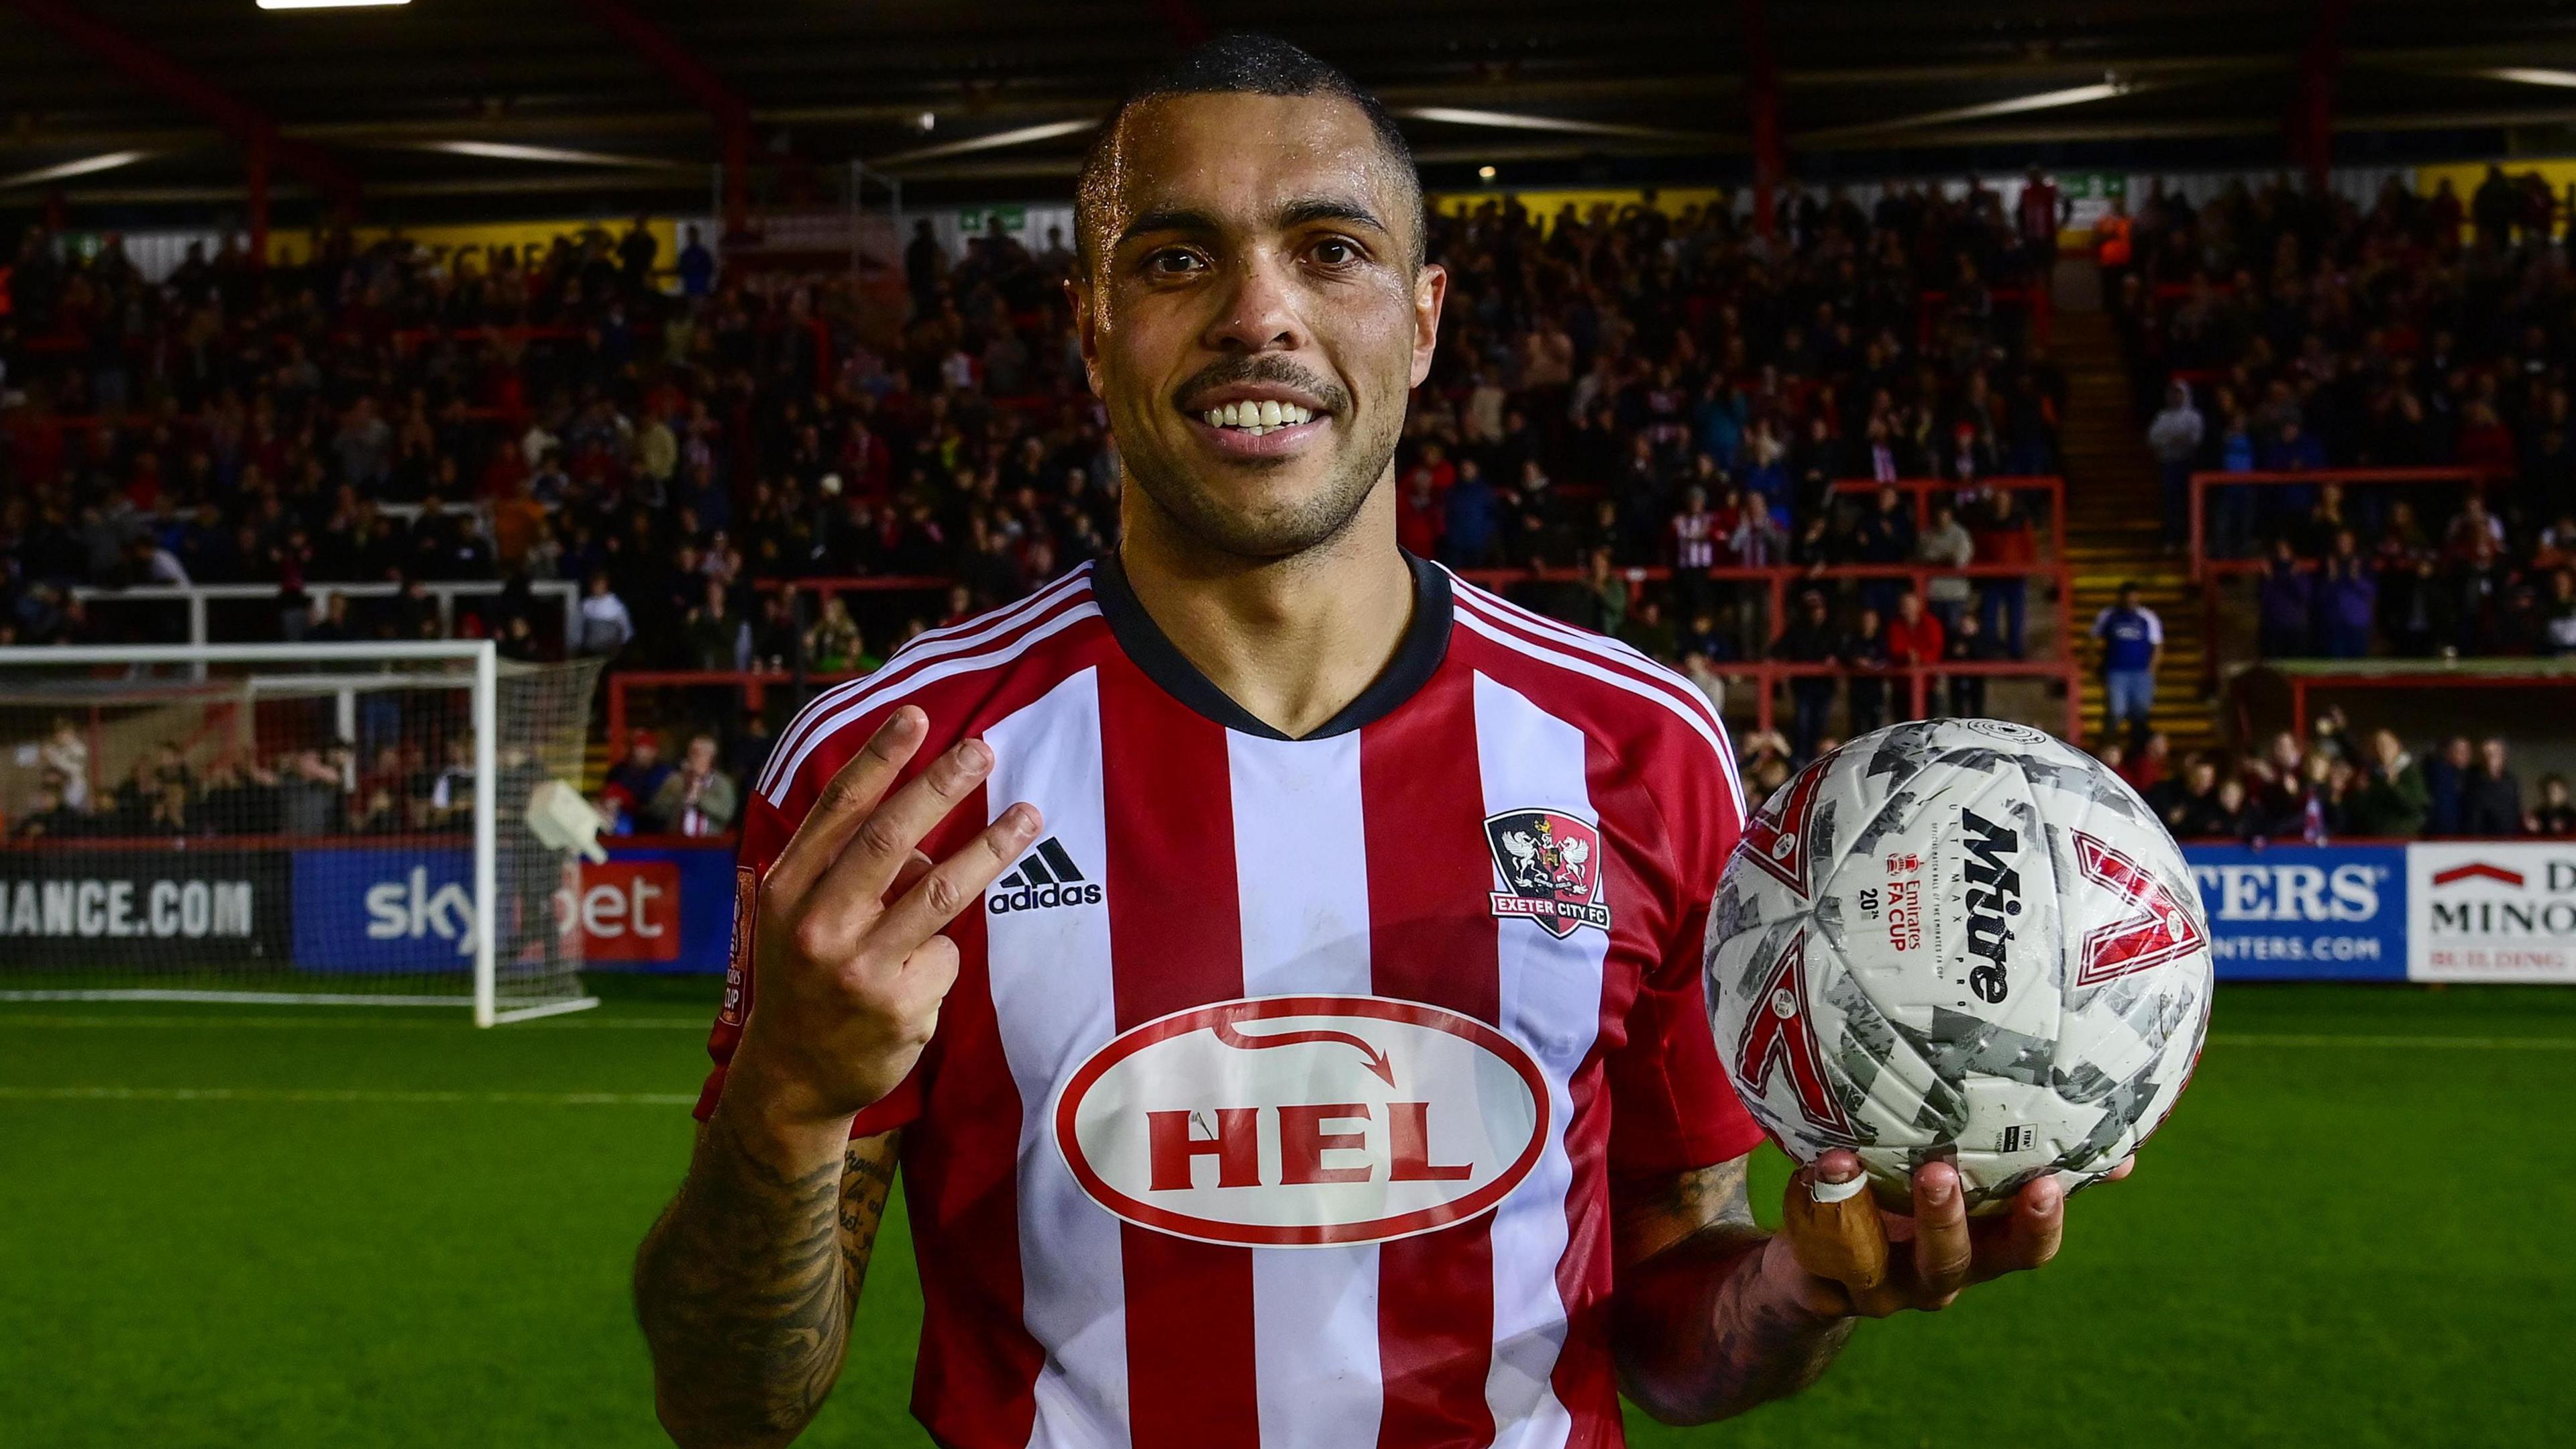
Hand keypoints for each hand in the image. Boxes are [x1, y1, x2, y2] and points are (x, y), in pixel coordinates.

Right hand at [726, 706, 1040, 1129]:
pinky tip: (916, 981)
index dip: (878, 759)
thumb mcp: (801, 918)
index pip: (837, 810)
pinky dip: (941, 959)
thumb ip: (846, 871)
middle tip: (982, 749)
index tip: (915, 716)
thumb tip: (926, 836)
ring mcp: (857, 967)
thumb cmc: (805, 978)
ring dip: (990, 848)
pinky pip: (945, 957)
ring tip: (1028, 815)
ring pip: (939, 892)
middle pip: (891, 839)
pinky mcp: (896, 1006)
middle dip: (940, 786)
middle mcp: (817, 924)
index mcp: (789, 889)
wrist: (791, 1078)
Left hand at [1766, 1148, 2133, 1318]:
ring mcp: (1873, 1287)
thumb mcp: (1970, 1186)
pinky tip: (1808, 1163)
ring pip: (1867, 1259)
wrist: (1824, 1272)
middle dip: (1946, 1220)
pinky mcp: (1819, 1285)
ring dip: (1857, 1210)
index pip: (2020, 1251)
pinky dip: (1807, 1204)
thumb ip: (2023, 1164)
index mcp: (1978, 1252)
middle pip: (1948, 1261)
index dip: (2036, 1226)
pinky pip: (1811, 1248)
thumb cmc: (1911, 1206)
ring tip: (1846, 1162)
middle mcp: (1931, 1277)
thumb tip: (2124, 1150)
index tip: (2048, 1183)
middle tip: (1941, 1171)